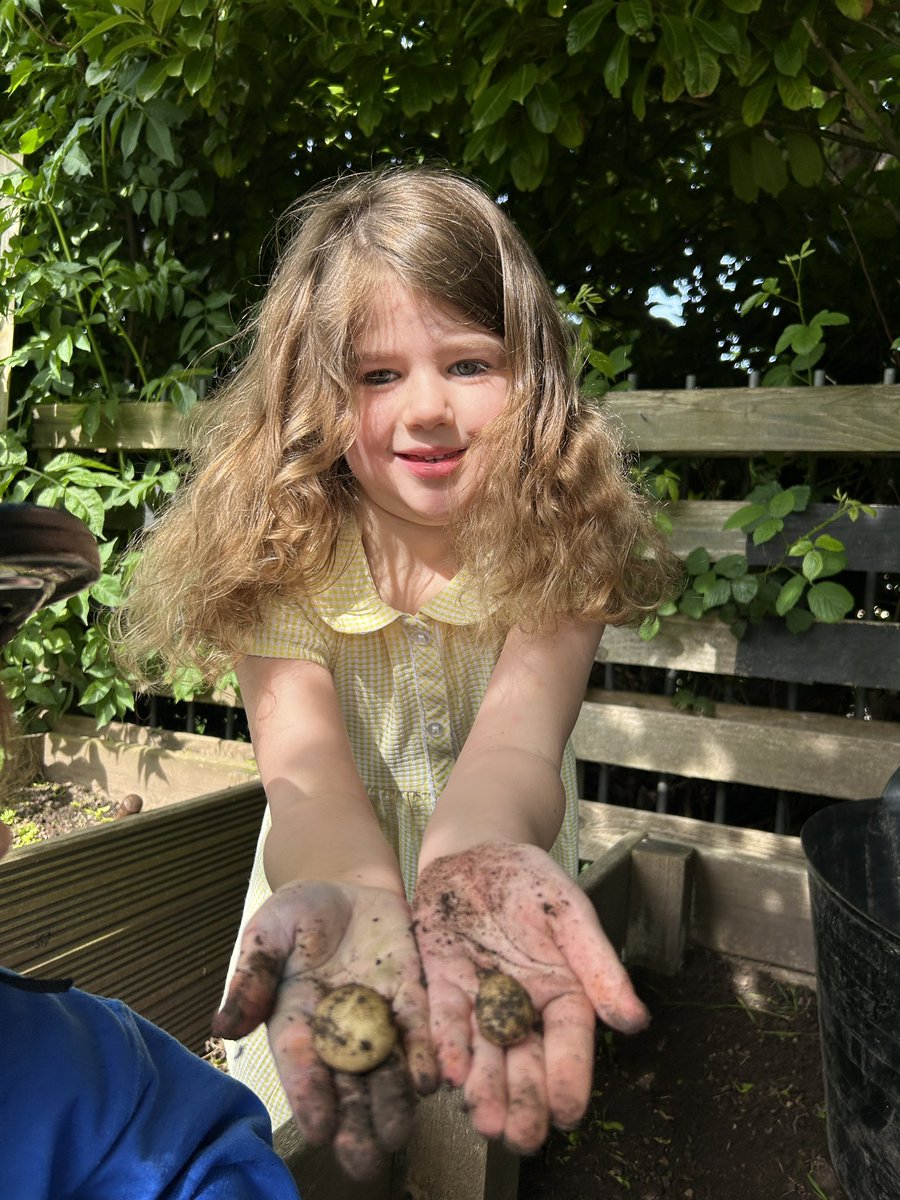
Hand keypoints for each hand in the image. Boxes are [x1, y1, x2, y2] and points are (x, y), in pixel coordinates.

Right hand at [213, 881, 437, 1179]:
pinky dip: (425, 1055)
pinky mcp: (411, 993)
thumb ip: (252, 975)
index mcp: (295, 1024)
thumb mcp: (267, 934)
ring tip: (398, 1135)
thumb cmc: (297, 913)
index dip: (309, 1100)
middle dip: (356, 1126)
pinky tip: (431, 1081)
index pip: (302, 1070)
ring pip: (386, 1070)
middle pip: (347, 1087)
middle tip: (366, 1162)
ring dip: (393, 1103)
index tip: (318, 1130)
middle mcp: (338, 1033)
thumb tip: (224, 1025)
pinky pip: (418, 1029)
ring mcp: (377, 1017)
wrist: (345, 885)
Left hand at [412, 843, 648, 1153]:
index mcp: (562, 992)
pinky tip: (446, 1072)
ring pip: (484, 1051)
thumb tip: (633, 1020)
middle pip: (525, 1060)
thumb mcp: (571, 913)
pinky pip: (444, 1020)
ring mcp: (480, 998)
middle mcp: (521, 1006)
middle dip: (522, 1100)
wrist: (477, 849)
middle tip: (519, 1137)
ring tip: (484, 1119)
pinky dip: (445, 1045)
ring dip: (483, 1087)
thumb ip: (598, 964)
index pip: (570, 1043)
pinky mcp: (442, 985)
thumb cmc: (532, 879)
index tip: (569, 1114)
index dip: (570, 1079)